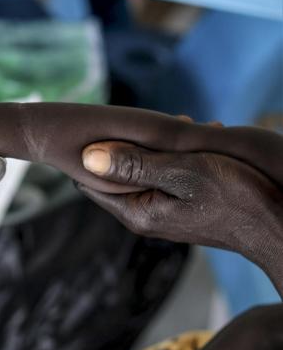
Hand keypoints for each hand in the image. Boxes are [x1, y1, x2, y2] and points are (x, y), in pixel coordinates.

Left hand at [77, 142, 282, 294]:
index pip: (88, 181)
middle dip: (130, 144)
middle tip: (165, 125)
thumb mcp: (185, 172)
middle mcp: (142, 216)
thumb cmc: (237, 197)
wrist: (279, 224)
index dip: (93, 151)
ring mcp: (161, 212)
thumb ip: (136, 164)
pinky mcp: (179, 207)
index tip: (112, 127)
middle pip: (115, 172)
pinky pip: (163, 174)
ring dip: (156, 147)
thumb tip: (87, 156)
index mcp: (136, 211)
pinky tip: (198, 143)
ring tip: (189, 128)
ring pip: (141, 169)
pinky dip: (174, 156)